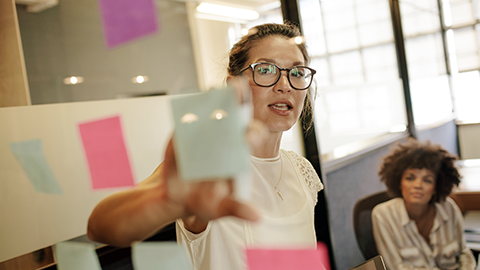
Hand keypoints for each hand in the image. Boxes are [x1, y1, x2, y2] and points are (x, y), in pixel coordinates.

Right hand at [161, 76, 267, 229]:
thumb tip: (256, 216)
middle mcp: (225, 139)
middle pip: (236, 115)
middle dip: (238, 100)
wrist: (176, 197)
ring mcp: (205, 133)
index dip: (252, 132)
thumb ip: (236, 209)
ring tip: (214, 89)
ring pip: (213, 110)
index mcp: (238, 155)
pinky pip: (189, 117)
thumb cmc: (204, 201)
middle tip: (237, 87)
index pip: (250, 137)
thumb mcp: (220, 209)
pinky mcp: (186, 132)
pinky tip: (190, 106)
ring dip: (214, 98)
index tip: (247, 133)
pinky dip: (190, 110)